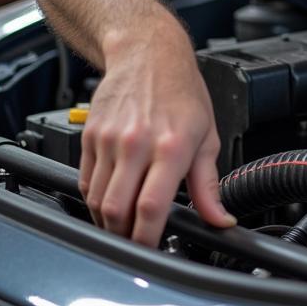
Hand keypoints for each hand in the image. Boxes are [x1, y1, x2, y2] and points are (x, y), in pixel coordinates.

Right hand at [78, 31, 235, 245]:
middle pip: (117, 211)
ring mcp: (109, 140)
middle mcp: (137, 143)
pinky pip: (86, 181)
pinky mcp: (90, 137)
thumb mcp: (208, 136)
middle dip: (124, 237)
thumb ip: (209, 184)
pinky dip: (95, 199)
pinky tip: (111, 199)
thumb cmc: (182, 92)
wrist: (148, 54)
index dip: (148, 239)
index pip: (151, 207)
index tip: (153, 251)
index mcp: (172, 146)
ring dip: (108, 222)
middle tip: (136, 244)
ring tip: (124, 225)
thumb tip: (220, 219)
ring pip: (97, 201)